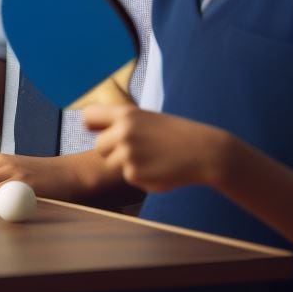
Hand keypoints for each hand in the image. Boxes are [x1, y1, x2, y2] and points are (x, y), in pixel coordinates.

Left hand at [84, 105, 229, 192]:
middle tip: (139, 150)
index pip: (88, 116)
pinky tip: (160, 169)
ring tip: (152, 158)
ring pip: (112, 164)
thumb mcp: (146, 119)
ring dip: (128, 164)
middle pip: (100, 146)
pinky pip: (129, 177)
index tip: (98, 132)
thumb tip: (90, 131)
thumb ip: (121, 124)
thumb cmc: (175, 134)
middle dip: (113, 151)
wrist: (204, 151)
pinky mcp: (134, 174)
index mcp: (125, 113)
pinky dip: (141, 177)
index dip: (92, 126)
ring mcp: (128, 153)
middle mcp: (123, 131)